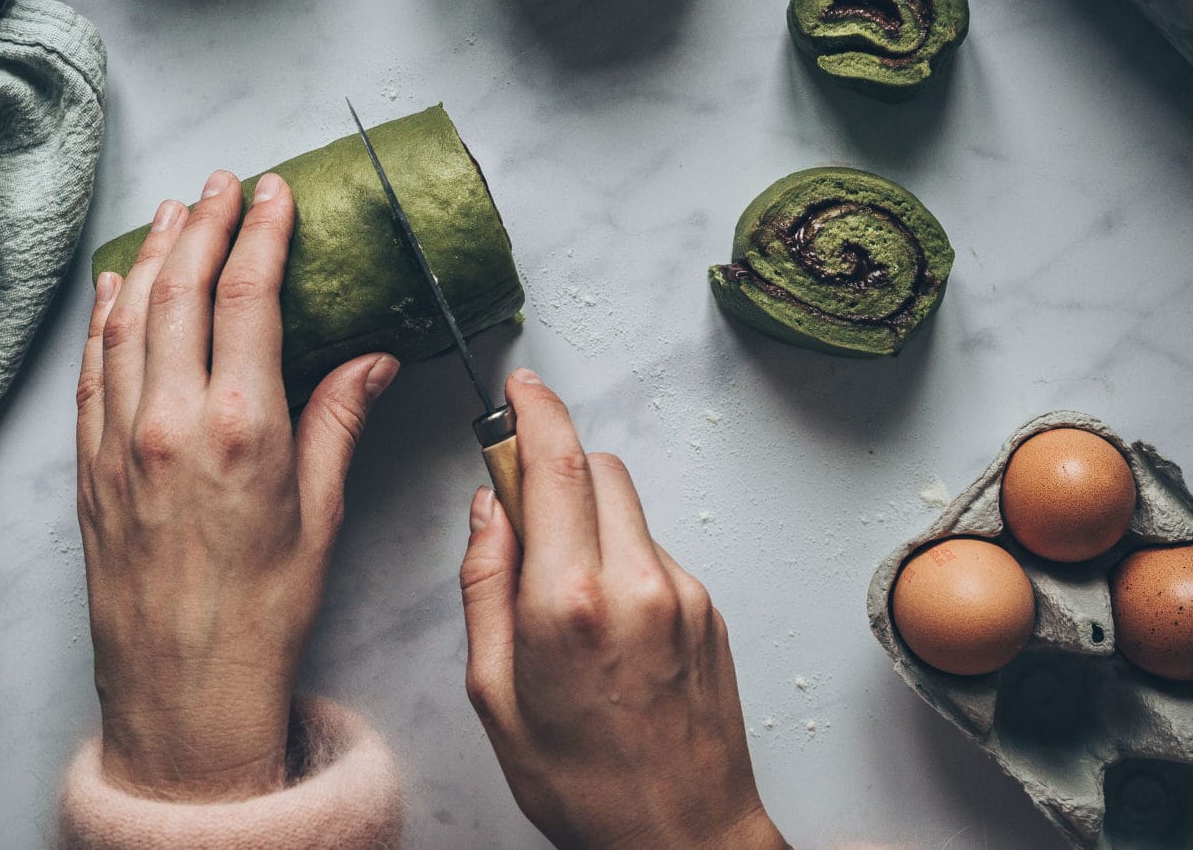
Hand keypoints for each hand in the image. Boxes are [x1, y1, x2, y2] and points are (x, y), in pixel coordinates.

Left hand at [76, 171, 398, 800]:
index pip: (249, 295)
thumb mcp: (322, 514)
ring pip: (129, 318)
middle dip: (203, 222)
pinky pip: (92, 370)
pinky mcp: (90, 466)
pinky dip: (103, 318)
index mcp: (243, 427)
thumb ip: (339, 420)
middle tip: (222, 182)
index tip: (273, 192)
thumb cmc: (262, 613)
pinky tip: (116, 289)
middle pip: (181, 289)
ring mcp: (121, 440)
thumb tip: (371, 358)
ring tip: (173, 213)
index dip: (261, 232)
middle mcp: (173, 420)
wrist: (183, 690)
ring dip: (151, 256)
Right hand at [459, 370, 787, 849]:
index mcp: (569, 604)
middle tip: (522, 513)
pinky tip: (607, 628)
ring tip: (565, 595)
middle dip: (555, 468)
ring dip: (589, 518)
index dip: (535, 410)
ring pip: (627, 508)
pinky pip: (652, 551)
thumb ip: (483, 587)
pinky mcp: (709, 607)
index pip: (557, 463)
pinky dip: (621, 560)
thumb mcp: (493, 694)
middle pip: (597, 469)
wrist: (681, 837)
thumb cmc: (582, 785)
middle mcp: (635, 585)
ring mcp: (682, 593)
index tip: (519, 388)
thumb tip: (488, 511)